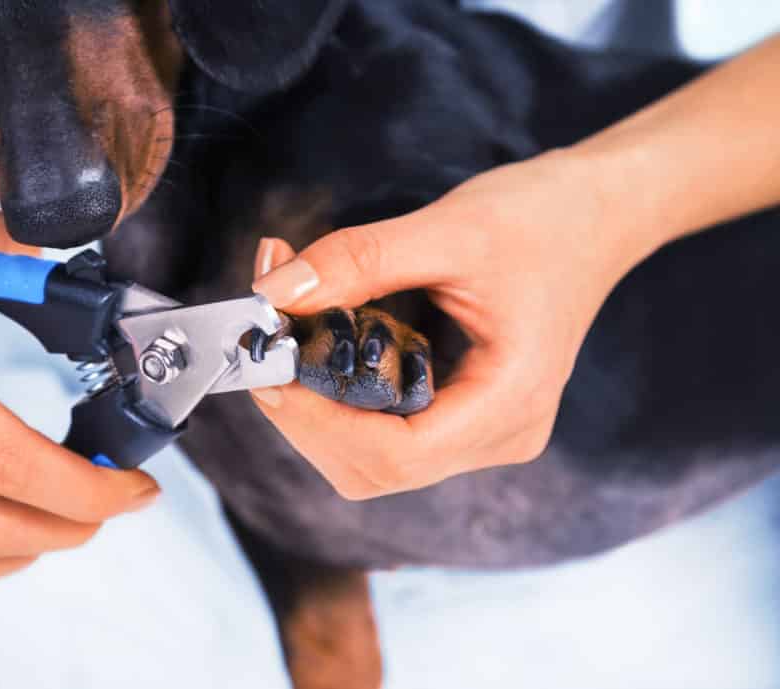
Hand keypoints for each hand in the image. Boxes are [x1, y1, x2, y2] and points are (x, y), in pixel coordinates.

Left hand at [249, 151, 657, 498]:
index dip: (318, 424)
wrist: (597, 215)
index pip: (395, 455)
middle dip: (308, 415)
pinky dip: (341, 395)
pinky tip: (327, 343)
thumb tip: (274, 292)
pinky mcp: (464, 414)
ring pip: (373, 456)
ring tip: (295, 331)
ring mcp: (483, 431)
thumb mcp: (449, 229)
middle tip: (270, 343)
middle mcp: (500, 434)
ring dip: (318, 405)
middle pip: (374, 467)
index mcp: (511, 401)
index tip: (270, 370)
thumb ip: (358, 261)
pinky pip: (386, 429)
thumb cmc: (544, 218)